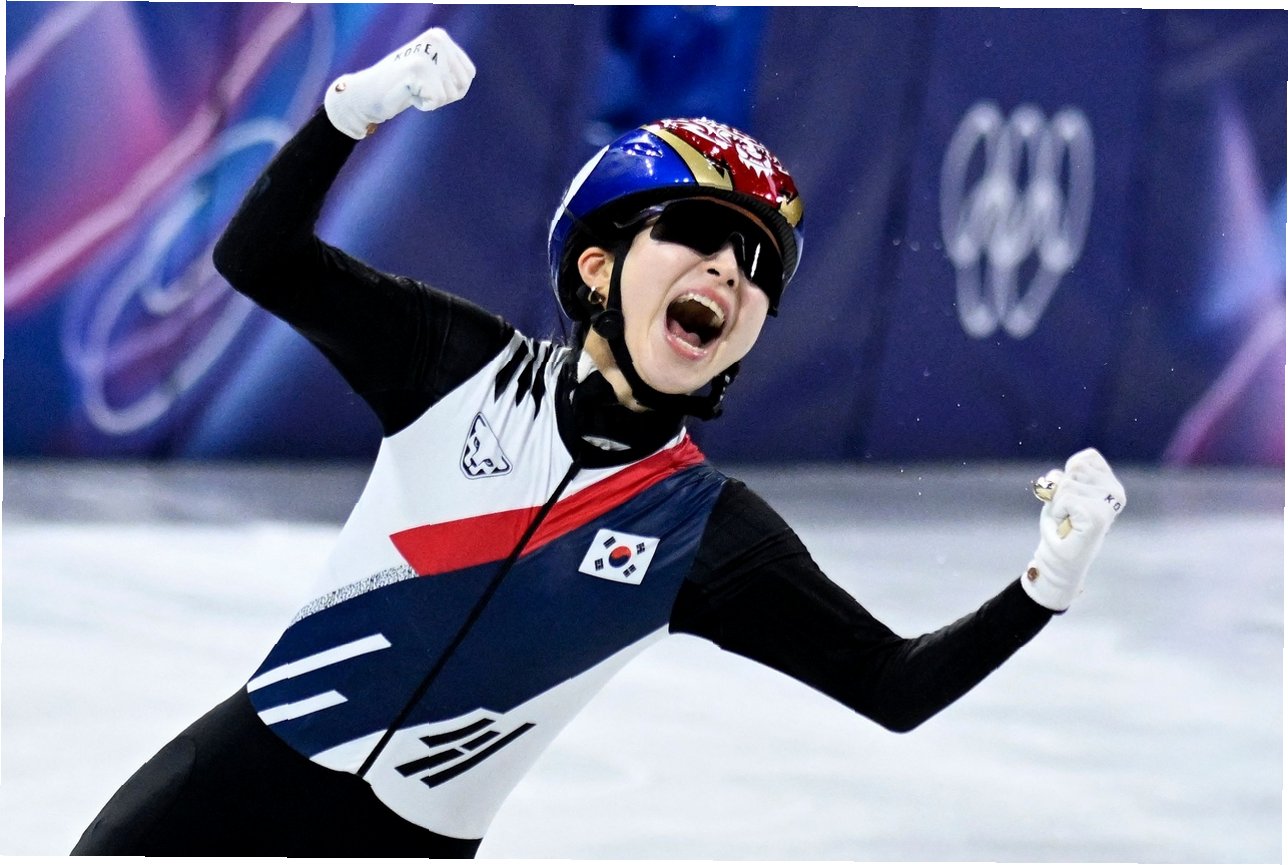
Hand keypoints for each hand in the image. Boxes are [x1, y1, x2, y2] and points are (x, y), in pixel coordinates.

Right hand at [324, 27, 475, 139]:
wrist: (367, 94)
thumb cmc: (402, 86)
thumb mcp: (431, 71)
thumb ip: (451, 69)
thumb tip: (469, 76)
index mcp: (440, 37)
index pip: (468, 74)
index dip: (452, 88)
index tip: (428, 83)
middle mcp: (436, 39)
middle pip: (462, 85)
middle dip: (443, 95)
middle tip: (419, 87)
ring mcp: (427, 52)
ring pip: (450, 94)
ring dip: (432, 99)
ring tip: (412, 88)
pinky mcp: (418, 68)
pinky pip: (437, 100)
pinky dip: (424, 104)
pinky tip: (408, 93)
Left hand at [1022, 448, 1125, 610]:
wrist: (1058, 556)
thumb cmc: (1060, 523)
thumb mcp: (1060, 491)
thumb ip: (1063, 476)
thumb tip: (1057, 478)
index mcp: (1111, 483)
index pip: (1086, 458)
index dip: (1068, 475)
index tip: (1072, 497)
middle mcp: (1116, 492)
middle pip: (1075, 469)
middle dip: (1061, 490)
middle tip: (1068, 511)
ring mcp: (1109, 504)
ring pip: (1067, 484)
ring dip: (1058, 502)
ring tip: (1068, 519)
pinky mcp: (1098, 516)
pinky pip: (1064, 499)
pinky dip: (1058, 511)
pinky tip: (1068, 524)